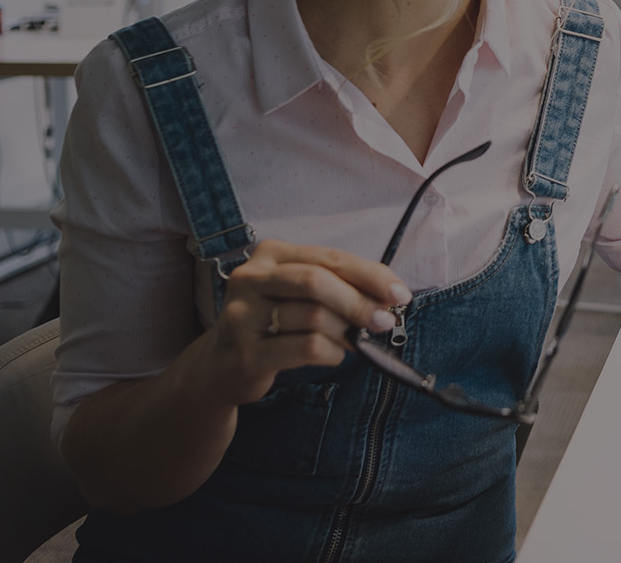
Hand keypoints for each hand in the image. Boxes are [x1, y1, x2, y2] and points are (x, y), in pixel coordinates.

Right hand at [198, 239, 408, 407]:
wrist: (221, 365)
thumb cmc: (273, 323)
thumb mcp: (300, 294)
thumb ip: (339, 287)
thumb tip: (390, 296)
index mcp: (270, 254)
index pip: (331, 258)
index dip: (371, 275)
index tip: (399, 294)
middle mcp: (250, 279)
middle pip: (318, 282)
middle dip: (359, 302)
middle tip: (384, 321)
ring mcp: (243, 316)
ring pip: (315, 317)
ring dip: (346, 333)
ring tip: (351, 342)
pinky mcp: (246, 353)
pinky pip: (306, 348)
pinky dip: (331, 353)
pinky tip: (333, 354)